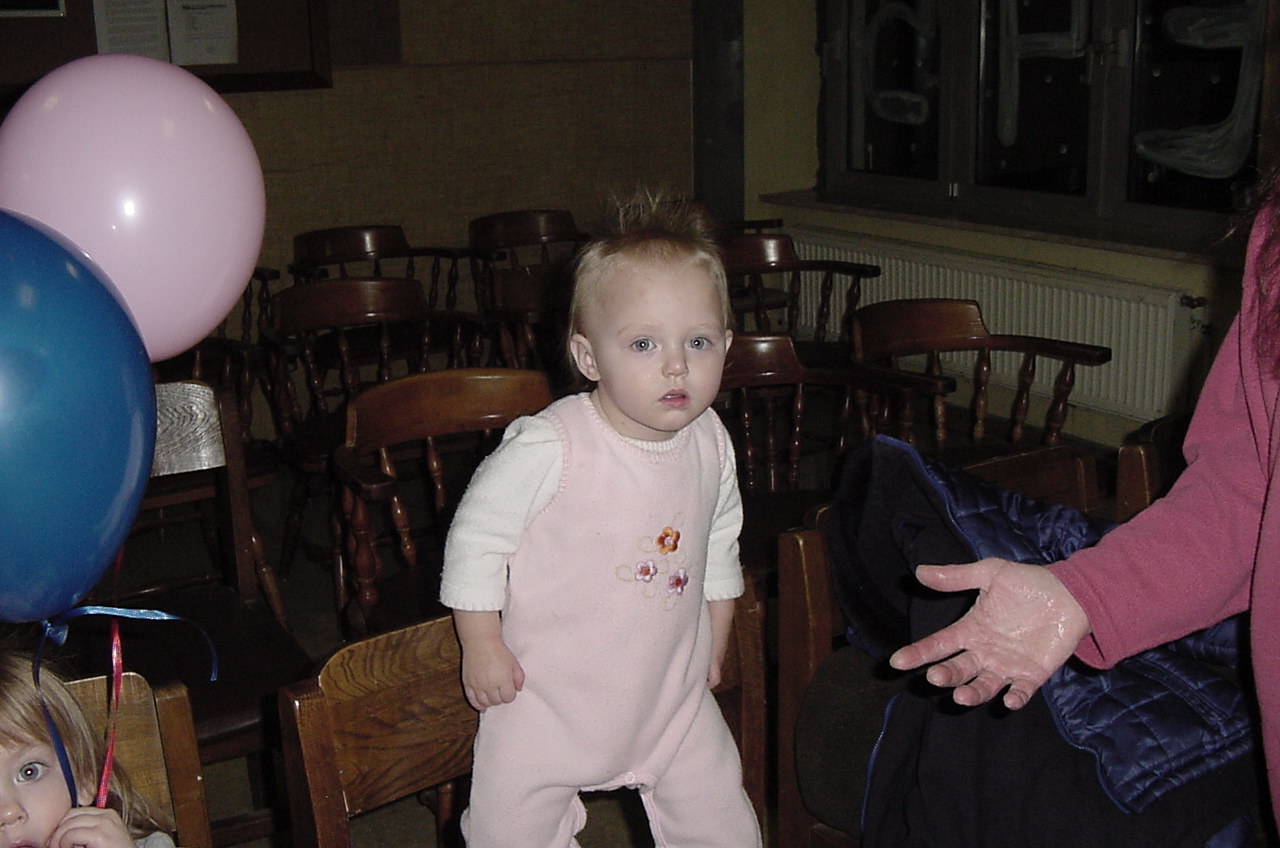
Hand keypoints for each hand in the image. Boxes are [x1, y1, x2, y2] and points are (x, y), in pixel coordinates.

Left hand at [48, 805, 135, 847]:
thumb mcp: (100, 839)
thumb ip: (86, 831)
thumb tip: (58, 832)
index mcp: (107, 815)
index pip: (76, 812)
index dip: (62, 826)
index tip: (56, 841)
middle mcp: (107, 816)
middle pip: (70, 815)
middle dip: (58, 831)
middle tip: (54, 846)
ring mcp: (105, 824)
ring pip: (68, 824)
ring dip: (59, 839)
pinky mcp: (100, 835)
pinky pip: (71, 834)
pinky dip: (64, 844)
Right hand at [460, 637, 524, 711]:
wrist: (480, 641)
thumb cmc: (498, 650)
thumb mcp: (513, 662)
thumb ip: (519, 677)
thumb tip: (519, 689)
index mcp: (503, 679)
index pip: (508, 698)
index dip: (510, 694)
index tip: (509, 689)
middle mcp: (490, 684)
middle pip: (497, 701)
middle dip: (500, 697)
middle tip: (501, 691)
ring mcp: (477, 685)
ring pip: (485, 703)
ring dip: (490, 701)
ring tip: (492, 696)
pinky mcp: (468, 683)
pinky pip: (472, 700)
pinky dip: (477, 704)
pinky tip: (482, 705)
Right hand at [888, 558, 1089, 709]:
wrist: (1070, 594)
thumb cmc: (1028, 584)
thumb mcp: (990, 574)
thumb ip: (957, 577)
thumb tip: (920, 572)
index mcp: (971, 629)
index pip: (938, 644)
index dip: (918, 653)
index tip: (898, 662)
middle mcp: (984, 652)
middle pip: (957, 669)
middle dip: (945, 675)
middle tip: (935, 676)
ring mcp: (1007, 666)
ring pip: (983, 685)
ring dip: (972, 693)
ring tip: (962, 697)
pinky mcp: (1032, 675)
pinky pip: (1020, 692)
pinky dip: (1014, 699)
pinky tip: (1009, 700)